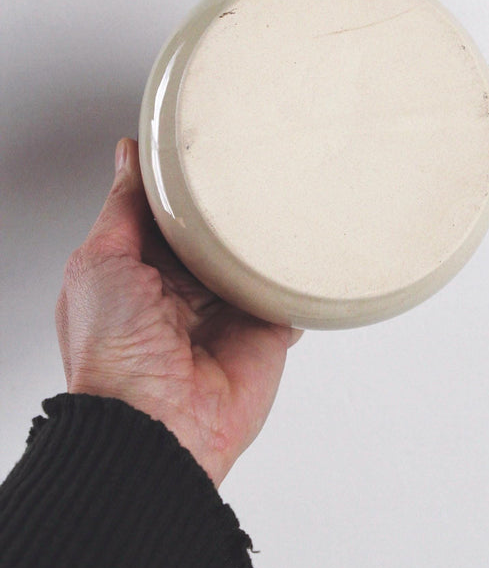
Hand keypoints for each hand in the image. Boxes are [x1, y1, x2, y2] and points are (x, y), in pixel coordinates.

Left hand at [56, 138, 301, 486]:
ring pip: (254, 254)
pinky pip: (289, 289)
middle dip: (231, 202)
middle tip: (252, 157)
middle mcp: (186, 287)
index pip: (167, 212)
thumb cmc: (112, 353)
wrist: (155, 424)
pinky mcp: (267, 327)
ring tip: (285, 190)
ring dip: (267, 233)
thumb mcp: (99, 261)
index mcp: (142, 270)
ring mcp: (229, 307)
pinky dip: (299, 271)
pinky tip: (309, 242)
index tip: (200, 143)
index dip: (181, 181)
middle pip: (216, 229)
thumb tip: (128, 156)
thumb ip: (122, 208)